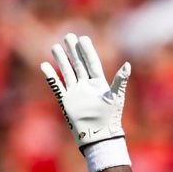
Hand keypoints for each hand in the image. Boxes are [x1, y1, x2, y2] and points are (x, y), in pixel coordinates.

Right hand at [40, 33, 130, 149]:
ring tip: (55, 46)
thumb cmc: (110, 118)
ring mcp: (76, 93)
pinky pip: (57, 86)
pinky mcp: (66, 101)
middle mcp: (86, 86)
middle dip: (73, 51)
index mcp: (99, 84)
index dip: (87, 51)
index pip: (91, 63)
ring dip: (61, 60)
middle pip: (78, 64)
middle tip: (68, 36)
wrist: (98, 135)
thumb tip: (128, 64)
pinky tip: (44, 65)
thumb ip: (120, 80)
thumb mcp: (115, 97)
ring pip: (67, 72)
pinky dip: (51, 76)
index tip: (83, 38)